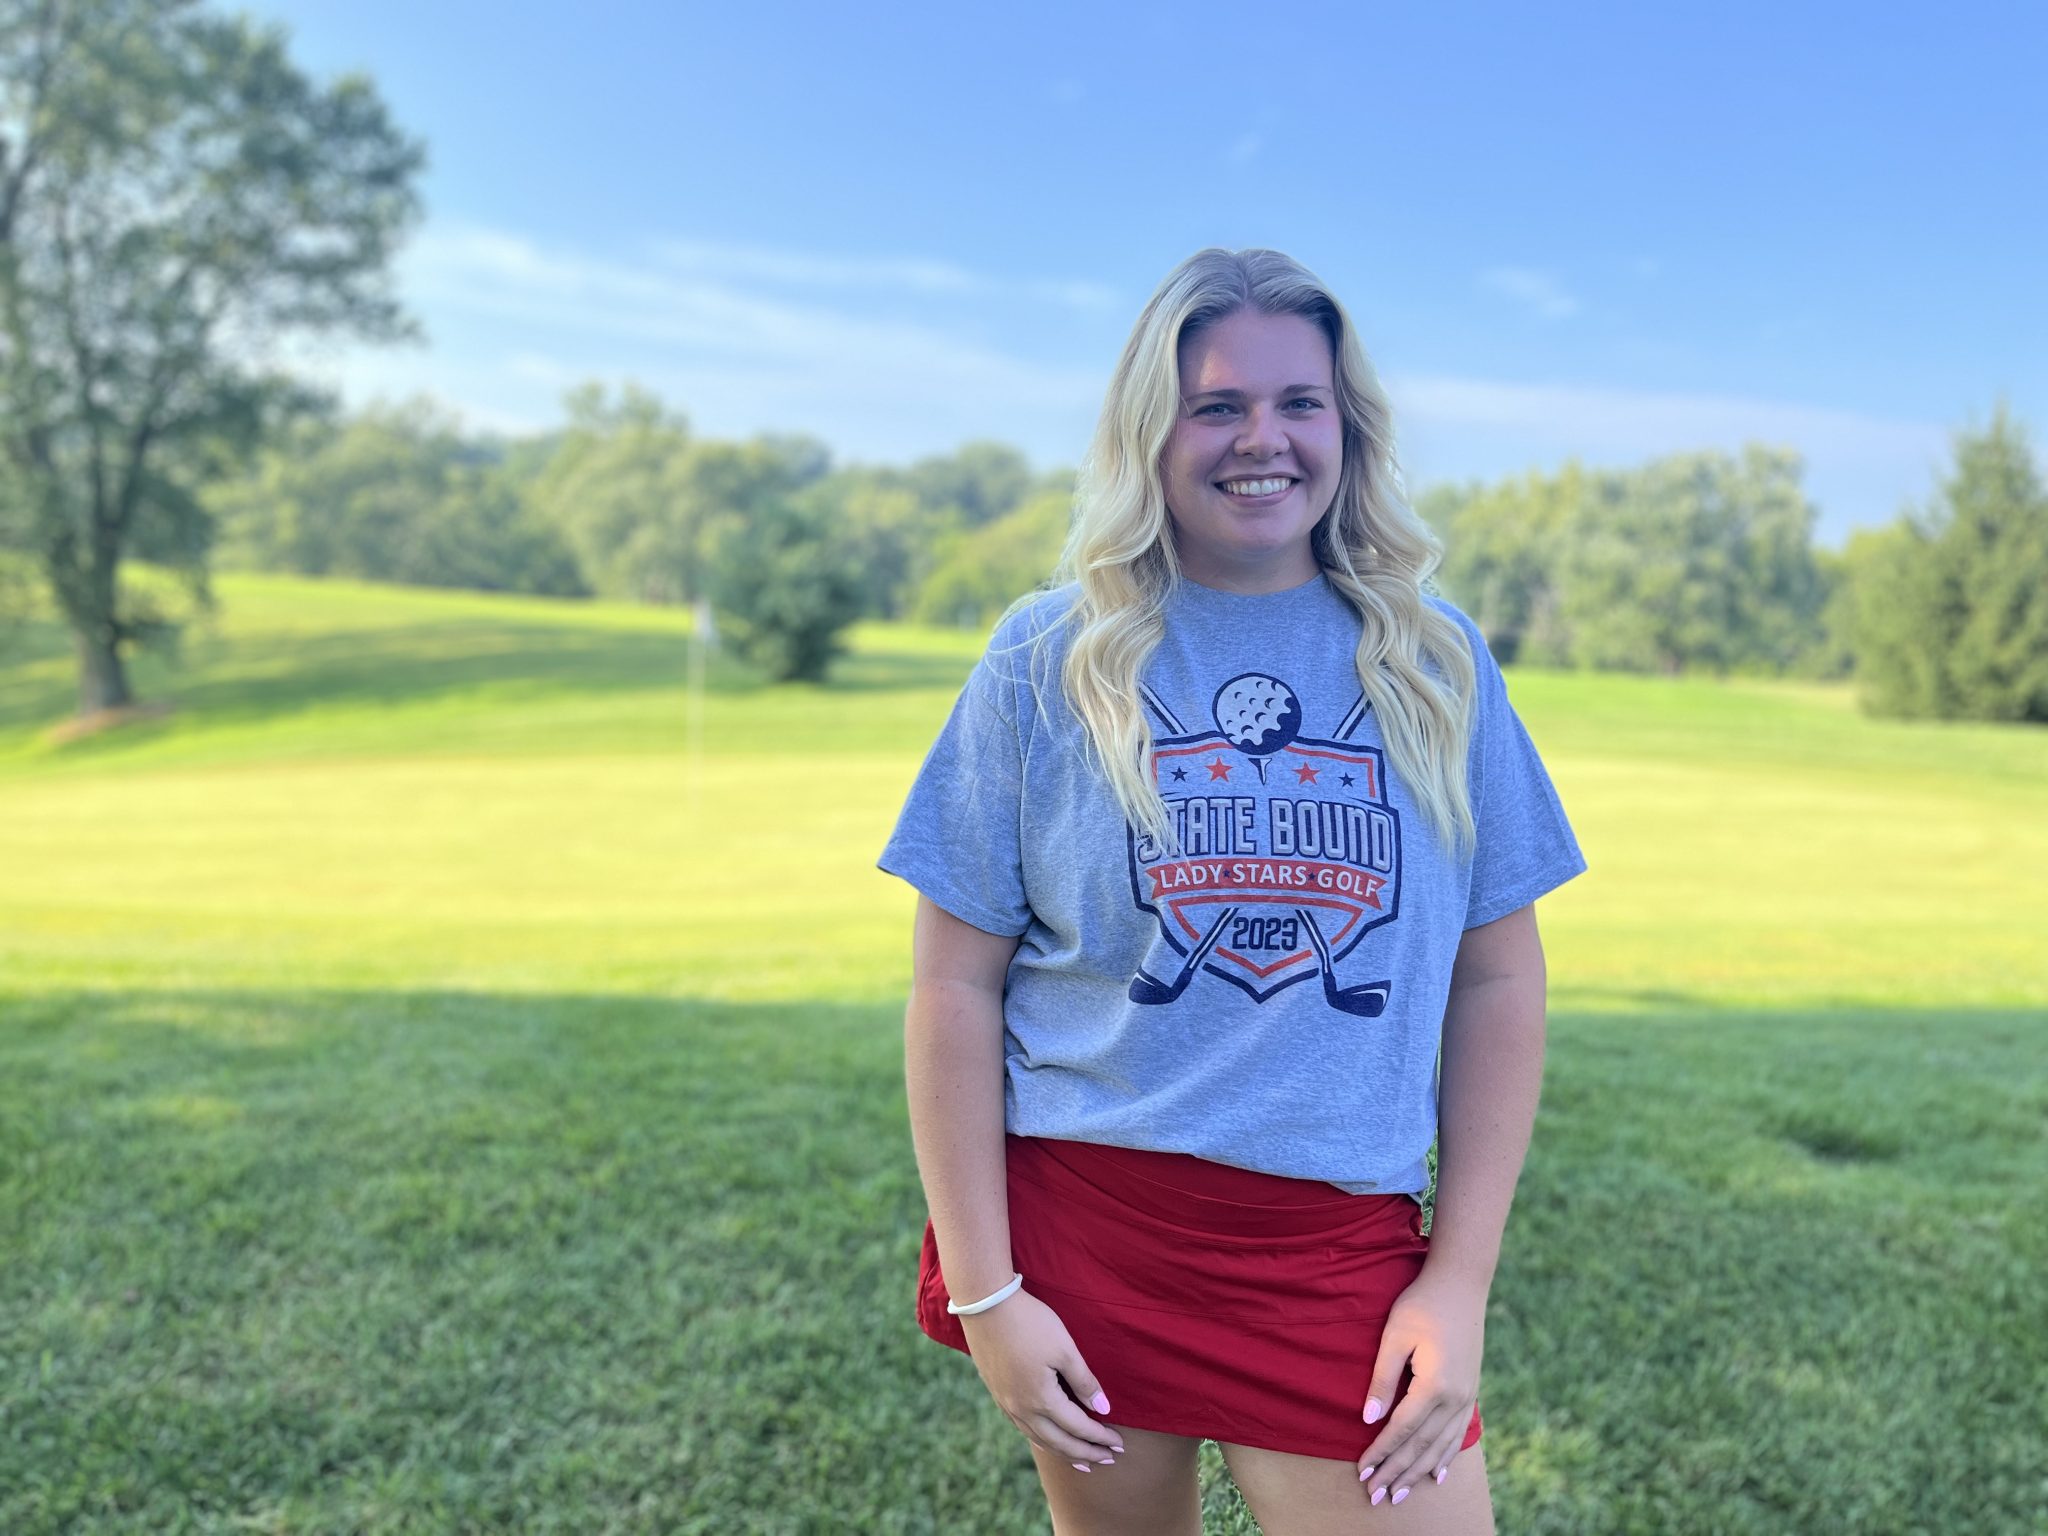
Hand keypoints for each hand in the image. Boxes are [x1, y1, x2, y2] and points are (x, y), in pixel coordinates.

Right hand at [957, 1286, 1125, 1471]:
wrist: (985, 1303)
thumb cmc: (1030, 1322)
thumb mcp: (1064, 1348)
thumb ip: (1084, 1381)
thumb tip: (1103, 1409)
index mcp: (1041, 1399)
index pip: (1078, 1428)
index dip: (1100, 1438)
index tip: (1119, 1445)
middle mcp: (1022, 1409)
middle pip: (1058, 1442)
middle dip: (1085, 1453)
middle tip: (1108, 1460)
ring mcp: (1006, 1403)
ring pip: (1038, 1439)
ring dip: (1063, 1452)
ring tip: (1081, 1461)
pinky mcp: (997, 1393)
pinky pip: (1023, 1428)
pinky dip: (1041, 1440)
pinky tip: (1045, 1439)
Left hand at [1356, 1267, 1486, 1506]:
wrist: (1462, 1284)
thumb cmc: (1422, 1304)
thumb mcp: (1394, 1337)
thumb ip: (1382, 1379)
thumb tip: (1368, 1419)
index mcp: (1435, 1385)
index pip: (1401, 1430)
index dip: (1381, 1453)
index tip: (1362, 1474)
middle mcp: (1455, 1398)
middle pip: (1421, 1446)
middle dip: (1396, 1472)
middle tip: (1375, 1497)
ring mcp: (1467, 1397)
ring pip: (1441, 1446)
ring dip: (1418, 1472)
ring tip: (1399, 1494)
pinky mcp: (1471, 1392)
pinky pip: (1457, 1435)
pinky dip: (1445, 1457)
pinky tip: (1437, 1474)